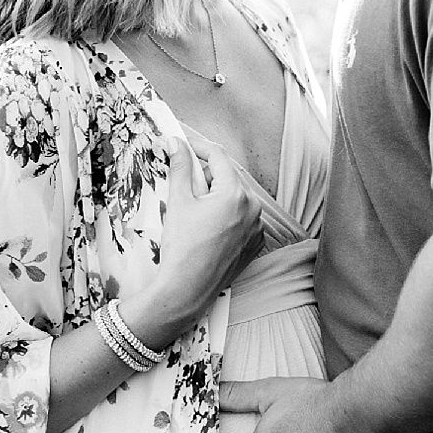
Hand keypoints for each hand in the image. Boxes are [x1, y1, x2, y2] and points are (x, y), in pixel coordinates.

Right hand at [147, 135, 262, 321]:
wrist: (187, 290)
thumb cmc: (182, 247)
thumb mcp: (178, 201)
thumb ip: (179, 166)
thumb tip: (175, 143)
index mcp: (235, 193)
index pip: (217, 155)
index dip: (197, 146)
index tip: (182, 145)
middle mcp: (253, 207)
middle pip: (228, 176)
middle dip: (206, 173)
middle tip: (184, 179)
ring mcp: (257, 227)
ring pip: (236, 197)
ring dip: (217, 194)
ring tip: (194, 207)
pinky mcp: (255, 243)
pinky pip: (243, 218)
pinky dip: (227, 214)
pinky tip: (208, 226)